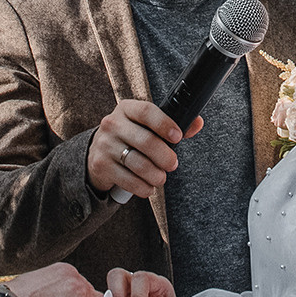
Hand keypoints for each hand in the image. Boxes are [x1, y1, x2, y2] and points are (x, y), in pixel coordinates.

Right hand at [87, 101, 204, 197]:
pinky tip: (148, 187)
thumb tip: (197, 123)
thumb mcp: (146, 126)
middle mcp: (112, 124)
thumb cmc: (130, 138)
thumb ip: (173, 125)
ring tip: (161, 178)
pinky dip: (143, 187)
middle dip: (165, 156)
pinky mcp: (100, 165)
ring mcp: (105, 145)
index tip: (178, 137)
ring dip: (155, 175)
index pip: (147, 111)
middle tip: (173, 164)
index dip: (165, 124)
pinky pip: (127, 180)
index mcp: (127, 109)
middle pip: (145, 141)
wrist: (97, 154)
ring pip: (137, 163)